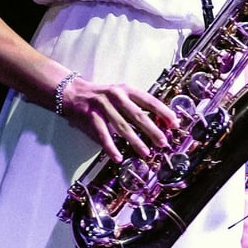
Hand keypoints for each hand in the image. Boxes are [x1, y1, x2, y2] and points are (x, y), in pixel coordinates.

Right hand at [63, 77, 178, 160]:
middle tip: (163, 142)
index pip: (149, 100)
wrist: (73, 92)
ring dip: (135, 141)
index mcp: (126, 89)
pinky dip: (111, 147)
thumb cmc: (101, 97)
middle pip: (138, 115)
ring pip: (122, 126)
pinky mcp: (91, 117)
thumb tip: (159, 123)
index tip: (174, 123)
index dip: (163, 112)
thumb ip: (136, 106)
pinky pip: (103, 135)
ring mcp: (103, 106)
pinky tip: (118, 157)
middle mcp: (116, 96)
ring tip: (145, 153)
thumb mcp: (120, 95)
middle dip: (152, 130)